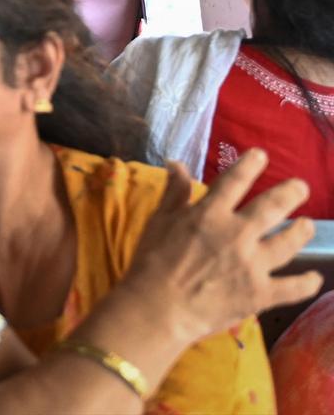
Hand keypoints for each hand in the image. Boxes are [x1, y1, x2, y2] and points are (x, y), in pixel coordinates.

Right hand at [123, 150, 322, 342]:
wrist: (157, 308)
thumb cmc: (151, 262)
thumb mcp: (158, 220)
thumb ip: (174, 192)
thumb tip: (177, 163)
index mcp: (210, 214)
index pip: (235, 181)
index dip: (250, 164)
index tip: (261, 155)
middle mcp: (237, 234)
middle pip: (273, 207)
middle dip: (291, 193)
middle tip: (301, 187)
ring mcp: (253, 265)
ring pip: (288, 243)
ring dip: (301, 232)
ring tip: (306, 225)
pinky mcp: (261, 294)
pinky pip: (292, 287)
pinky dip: (306, 283)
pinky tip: (314, 279)